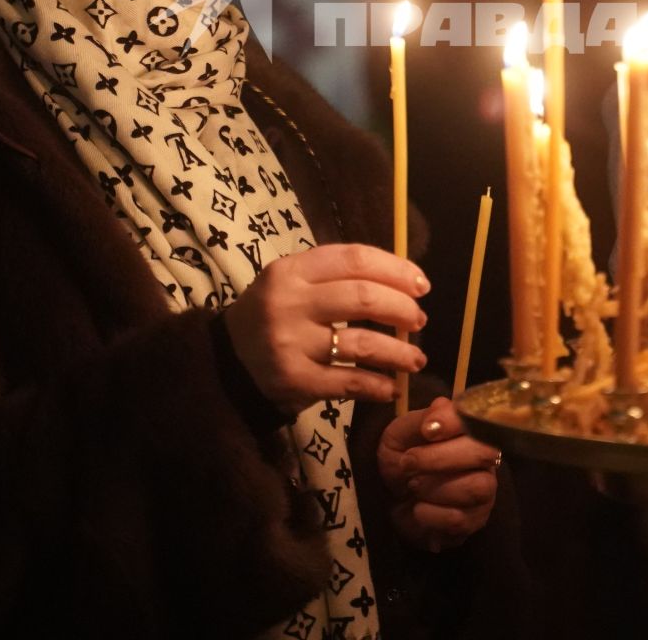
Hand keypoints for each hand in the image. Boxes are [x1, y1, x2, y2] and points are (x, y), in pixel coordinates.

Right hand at [223, 243, 429, 416]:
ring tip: (416, 359)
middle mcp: (289, 303)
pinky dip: (377, 386)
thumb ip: (337, 276)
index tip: (422, 284)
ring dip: (399, 353)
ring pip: (362, 344)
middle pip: (363, 298)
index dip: (396, 269)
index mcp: (291, 270)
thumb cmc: (274, 315)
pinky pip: (349, 382)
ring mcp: (290, 343)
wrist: (226, 360)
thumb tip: (404, 281)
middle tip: (419, 320)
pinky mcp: (294, 380)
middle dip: (402, 308)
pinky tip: (391, 387)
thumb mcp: (293, 282)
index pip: (354, 259)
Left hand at [378, 397, 499, 552]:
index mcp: (469, 429)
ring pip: (476, 487)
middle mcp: (485, 457)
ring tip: (413, 485)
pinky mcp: (475, 520)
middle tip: (408, 462)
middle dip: (439, 458)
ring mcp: (485, 490)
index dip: (455, 423)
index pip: (479, 418)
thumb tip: (441, 407)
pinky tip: (418, 508)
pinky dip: (431, 514)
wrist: (389, 498)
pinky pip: (460, 518)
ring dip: (435, 487)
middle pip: (483, 453)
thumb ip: (421, 419)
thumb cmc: (400, 458)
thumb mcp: (400, 434)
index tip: (427, 429)